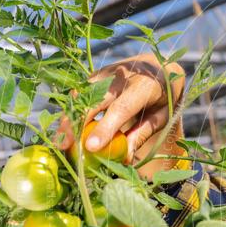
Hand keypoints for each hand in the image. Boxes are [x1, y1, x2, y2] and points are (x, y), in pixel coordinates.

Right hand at [55, 53, 186, 180]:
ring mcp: (106, 72)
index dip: (105, 128)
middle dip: (77, 123)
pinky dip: (71, 111)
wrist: (161, 67)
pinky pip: (80, 93)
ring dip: (68, 117)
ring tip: (60, 140)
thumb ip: (142, 134)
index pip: (121, 109)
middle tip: (65, 146)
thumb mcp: (162, 117)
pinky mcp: (96, 74)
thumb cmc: (164, 99)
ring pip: (81, 95)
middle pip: (94, 100)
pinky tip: (65, 129)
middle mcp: (123, 76)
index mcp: (145, 86)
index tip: (91, 147)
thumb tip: (123, 159)